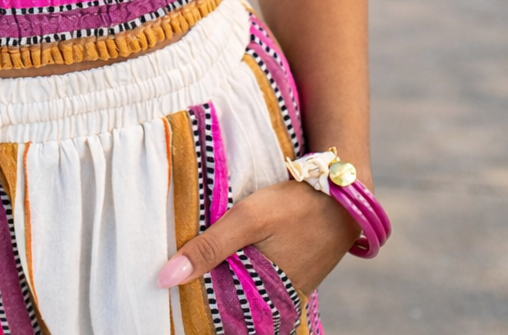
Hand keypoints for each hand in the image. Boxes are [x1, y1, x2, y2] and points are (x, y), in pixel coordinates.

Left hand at [157, 178, 357, 296]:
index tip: (168, 290)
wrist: (342, 194)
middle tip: (176, 274)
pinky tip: (226, 253)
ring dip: (223, 276)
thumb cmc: (296, 205)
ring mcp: (288, 289)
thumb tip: (165, 277)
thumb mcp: (248, 219)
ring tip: (194, 261)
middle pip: (231, 300)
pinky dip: (241, 267)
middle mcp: (278, 301)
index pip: (219, 312)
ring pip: (244, 288)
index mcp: (267, 298)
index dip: (194, 301)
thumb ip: (209, 248)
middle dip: (206, 289)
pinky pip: (259, 277)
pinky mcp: (293, 274)